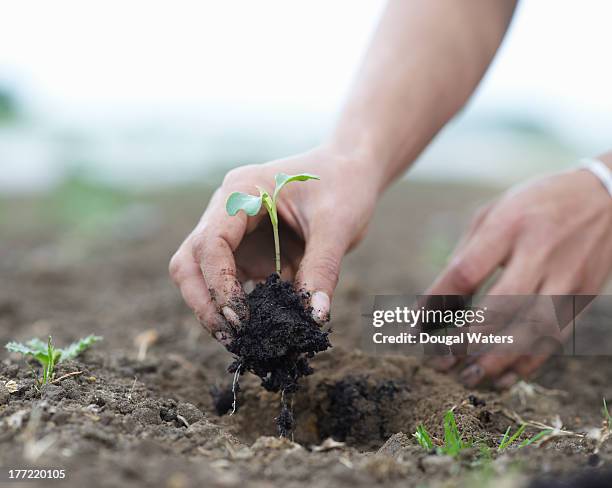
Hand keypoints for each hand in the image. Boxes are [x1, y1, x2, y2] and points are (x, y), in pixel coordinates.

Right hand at [169, 146, 379, 345]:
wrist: (351, 169)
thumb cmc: (344, 184)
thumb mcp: (338, 224)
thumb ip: (323, 269)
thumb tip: (313, 318)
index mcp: (241, 191)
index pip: (210, 243)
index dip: (219, 285)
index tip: (241, 319)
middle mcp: (227, 210)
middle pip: (191, 261)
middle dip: (204, 302)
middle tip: (232, 337)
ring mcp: (236, 231)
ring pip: (203, 275)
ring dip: (218, 308)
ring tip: (246, 340)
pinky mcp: (250, 248)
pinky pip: (235, 281)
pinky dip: (244, 304)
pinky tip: (264, 326)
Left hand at [427, 168, 611, 387]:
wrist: (605, 196)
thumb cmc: (534, 204)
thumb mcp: (494, 213)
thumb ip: (465, 255)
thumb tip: (436, 301)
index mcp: (509, 226)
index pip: (466, 271)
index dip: (437, 302)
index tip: (416, 326)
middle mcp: (540, 252)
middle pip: (500, 306)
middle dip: (466, 339)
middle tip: (440, 361)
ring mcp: (567, 277)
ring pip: (531, 330)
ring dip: (496, 359)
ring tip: (467, 377)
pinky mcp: (583, 295)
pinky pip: (555, 338)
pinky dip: (528, 362)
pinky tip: (503, 378)